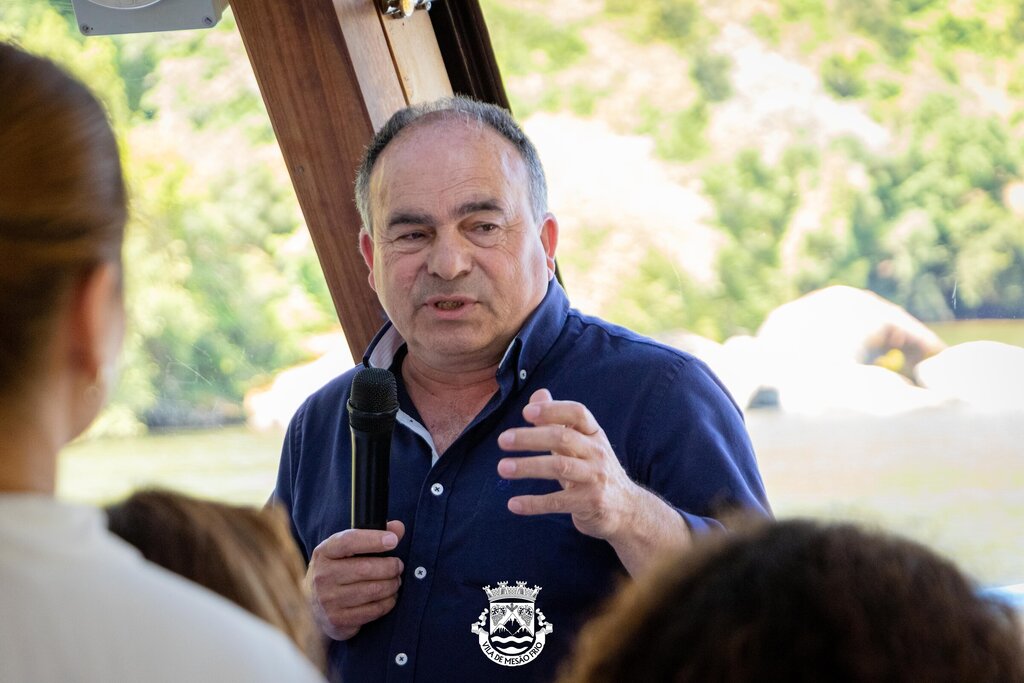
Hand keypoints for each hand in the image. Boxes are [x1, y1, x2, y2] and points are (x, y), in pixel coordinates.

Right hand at [305, 520, 404, 640]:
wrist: (313, 605)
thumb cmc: (337, 570)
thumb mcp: (346, 550)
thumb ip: (372, 536)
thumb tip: (398, 528)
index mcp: (323, 553)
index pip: (349, 541)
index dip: (373, 540)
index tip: (393, 540)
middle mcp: (322, 576)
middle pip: (366, 568)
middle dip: (390, 567)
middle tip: (398, 566)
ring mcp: (328, 600)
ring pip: (373, 590)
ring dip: (392, 585)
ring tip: (395, 581)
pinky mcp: (338, 620)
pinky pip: (373, 610)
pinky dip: (387, 602)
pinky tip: (389, 597)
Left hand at [496, 389, 640, 541]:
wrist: (627, 509)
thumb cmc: (594, 471)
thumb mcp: (582, 444)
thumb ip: (559, 421)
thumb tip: (538, 394)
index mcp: (594, 434)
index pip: (577, 412)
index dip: (552, 409)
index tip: (526, 412)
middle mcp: (598, 453)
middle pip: (563, 437)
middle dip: (530, 437)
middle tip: (502, 440)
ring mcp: (596, 478)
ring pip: (560, 467)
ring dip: (528, 466)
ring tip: (502, 467)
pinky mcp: (591, 503)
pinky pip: (558, 502)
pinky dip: (534, 503)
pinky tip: (513, 504)